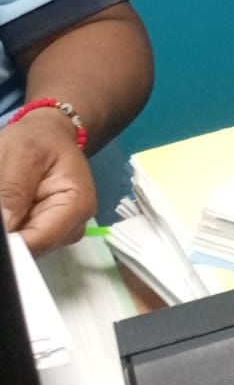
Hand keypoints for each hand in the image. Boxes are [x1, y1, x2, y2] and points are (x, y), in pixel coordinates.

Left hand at [0, 109, 95, 253]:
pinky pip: (19, 239)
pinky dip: (8, 229)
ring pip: (21, 247)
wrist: (48, 136)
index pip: (38, 241)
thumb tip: (5, 227)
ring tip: (3, 202)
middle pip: (30, 248)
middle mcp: (71, 227)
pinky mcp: (42, 233)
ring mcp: (57, 233)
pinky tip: (5, 211)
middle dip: (7, 235)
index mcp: (77, 206)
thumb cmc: (39, 140)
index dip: (9, 242)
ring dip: (7, 231)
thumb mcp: (22, 154)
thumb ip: (13, 190)